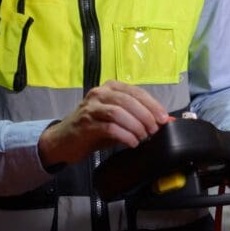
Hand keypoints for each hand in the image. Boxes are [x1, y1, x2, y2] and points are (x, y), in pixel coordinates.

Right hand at [38, 80, 168, 167]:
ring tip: (144, 137)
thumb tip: (167, 120)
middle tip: (154, 130)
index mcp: (110, 88)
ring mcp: (91, 108)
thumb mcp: (117, 120)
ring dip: (136, 126)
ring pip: (119, 112)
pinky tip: (132, 143)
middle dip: (146, 115)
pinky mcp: (86, 124)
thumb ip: (139, 117)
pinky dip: (125, 135)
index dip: (152, 105)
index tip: (164, 118)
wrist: (62, 141)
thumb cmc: (93, 128)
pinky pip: (110, 127)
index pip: (136, 92)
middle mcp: (100, 93)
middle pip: (129, 100)